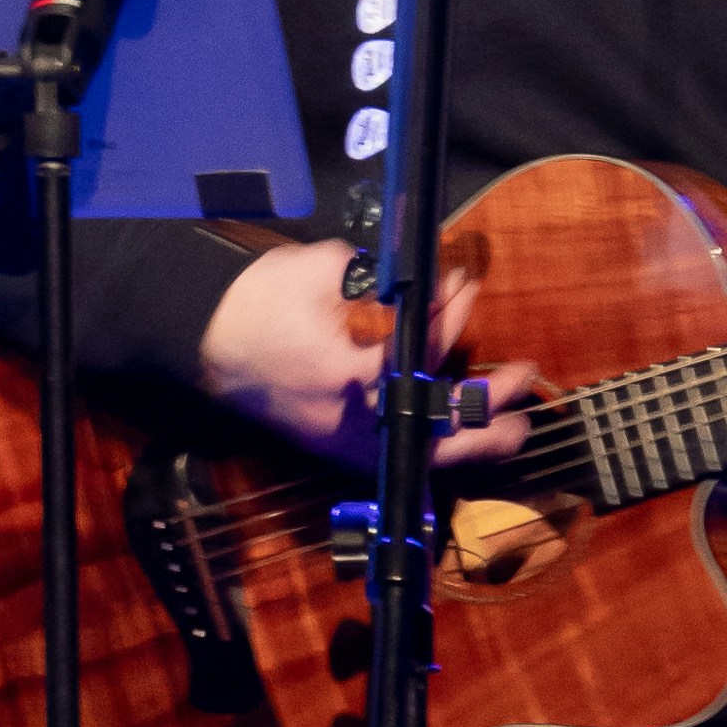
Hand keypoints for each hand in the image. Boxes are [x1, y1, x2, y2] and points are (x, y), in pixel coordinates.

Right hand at [190, 236, 538, 470]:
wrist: (204, 340)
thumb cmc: (256, 303)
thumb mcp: (320, 272)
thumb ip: (380, 285)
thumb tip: (433, 291)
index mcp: (350, 370)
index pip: (423, 351)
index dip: (450, 317)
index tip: (464, 289)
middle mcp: (352, 415)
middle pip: (437, 420)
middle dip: (486, 404)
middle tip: (522, 379)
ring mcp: (342, 438)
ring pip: (422, 450)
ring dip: (472, 438)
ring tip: (512, 427)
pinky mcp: (334, 445)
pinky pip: (396, 454)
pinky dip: (431, 448)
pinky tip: (458, 438)